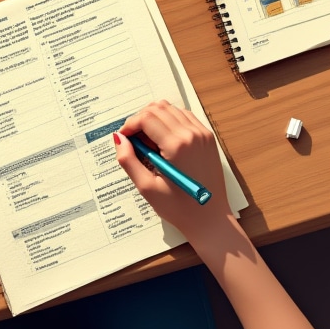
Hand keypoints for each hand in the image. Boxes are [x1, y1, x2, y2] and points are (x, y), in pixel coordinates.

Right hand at [114, 99, 231, 244]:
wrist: (211, 220)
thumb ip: (128, 160)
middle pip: (158, 108)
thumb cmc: (180, 209)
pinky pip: (184, 117)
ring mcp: (202, 134)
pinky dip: (170, 121)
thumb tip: (118, 138)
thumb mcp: (147, 188)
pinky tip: (164, 140)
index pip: (146, 117)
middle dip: (140, 120)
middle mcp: (192, 134)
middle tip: (134, 141)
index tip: (124, 138)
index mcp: (177, 145)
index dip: (130, 125)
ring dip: (155, 118)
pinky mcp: (207, 138)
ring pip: (171, 109)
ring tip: (149, 142)